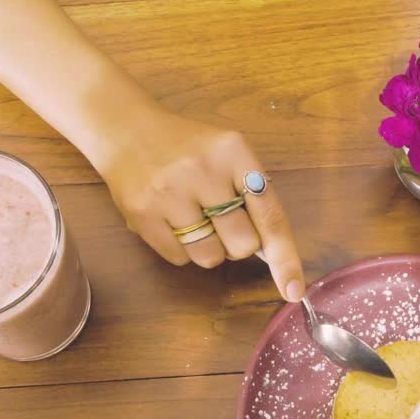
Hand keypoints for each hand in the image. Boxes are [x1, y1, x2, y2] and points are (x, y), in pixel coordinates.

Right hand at [94, 106, 304, 301]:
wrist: (125, 129)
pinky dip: (180, 248)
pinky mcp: (142, 213)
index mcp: (234, 152)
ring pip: (210, 257)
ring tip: (191, 217)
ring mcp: (169, 192)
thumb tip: (272, 253)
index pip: (270, 216)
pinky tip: (170, 220)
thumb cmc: (187, 147)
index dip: (285, 258)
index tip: (294, 290)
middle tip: (219, 218)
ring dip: (208, 247)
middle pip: (242, 245)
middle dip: (236, 242)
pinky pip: (179, 258)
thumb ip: (253, 196)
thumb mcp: (227, 154)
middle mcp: (203, 170)